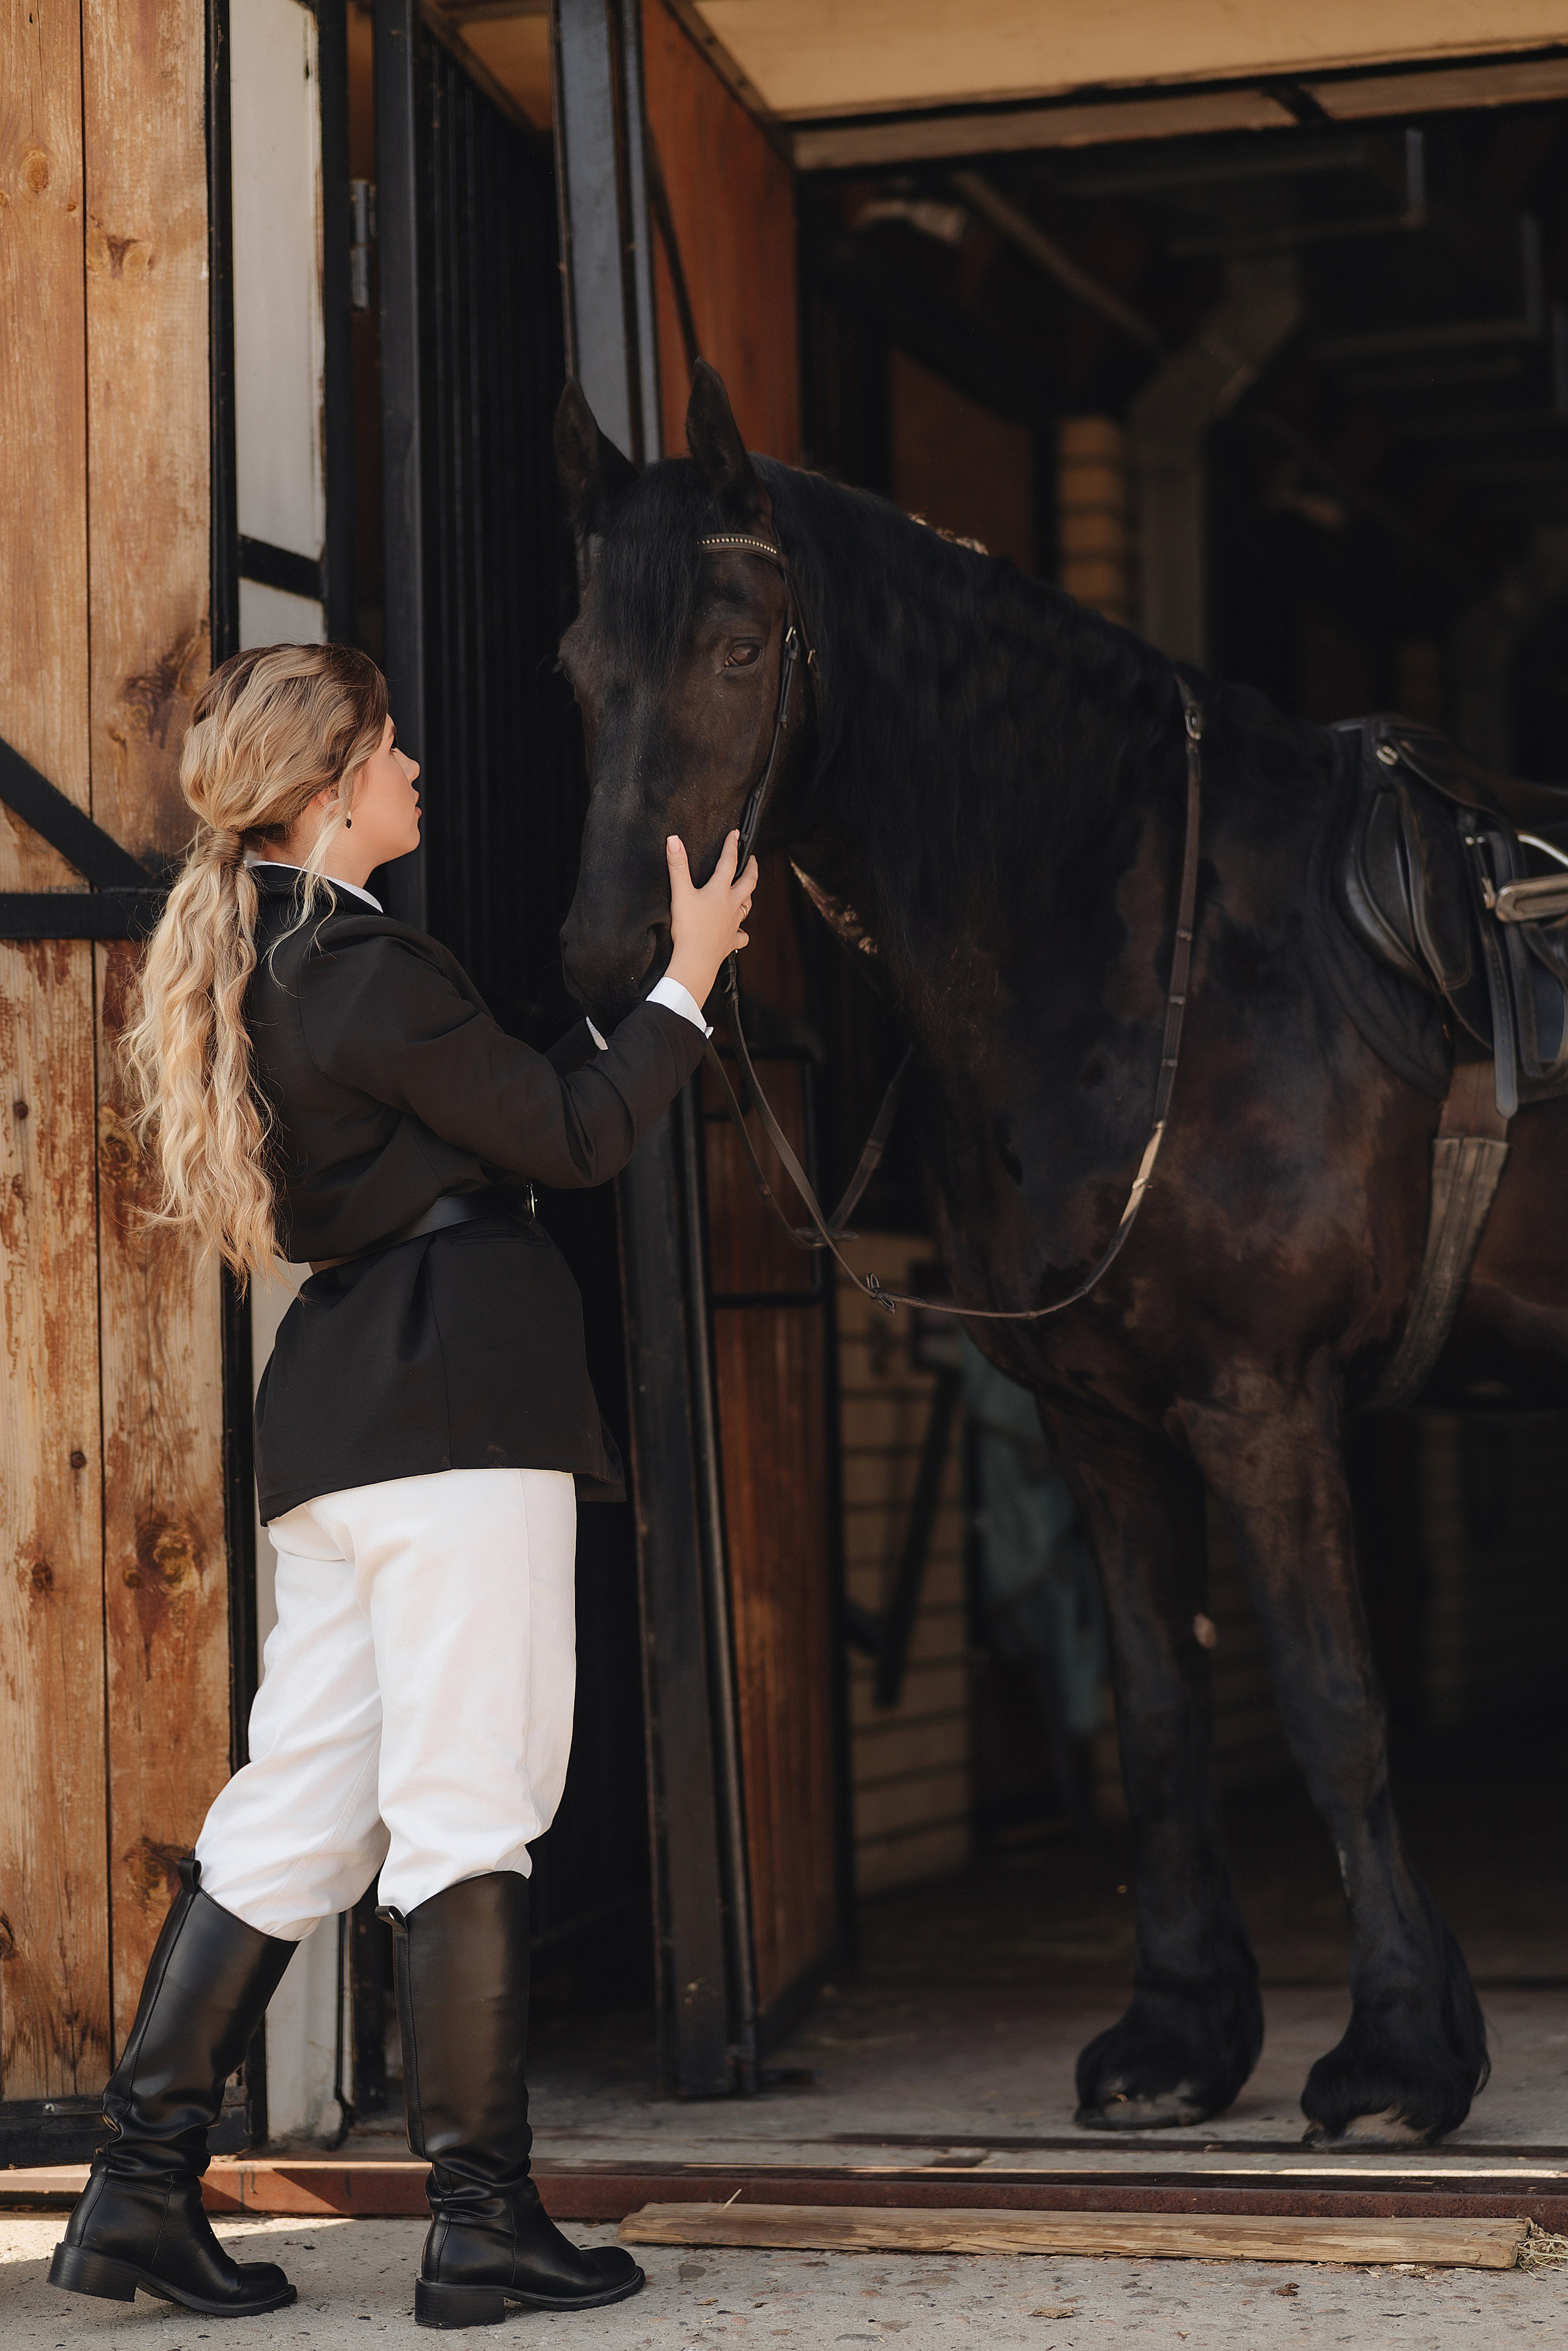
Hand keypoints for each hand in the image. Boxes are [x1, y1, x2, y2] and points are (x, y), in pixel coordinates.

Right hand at [665, 830, 758, 1008]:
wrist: (696, 959)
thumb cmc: (689, 928)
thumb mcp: (680, 892)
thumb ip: (677, 866)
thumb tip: (674, 840)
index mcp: (720, 891)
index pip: (729, 862)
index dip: (731, 846)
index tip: (735, 834)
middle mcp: (731, 905)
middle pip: (748, 883)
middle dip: (751, 868)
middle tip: (752, 860)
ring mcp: (733, 924)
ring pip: (747, 907)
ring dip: (748, 896)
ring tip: (748, 891)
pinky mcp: (730, 941)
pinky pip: (741, 936)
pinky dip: (742, 932)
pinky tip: (740, 932)